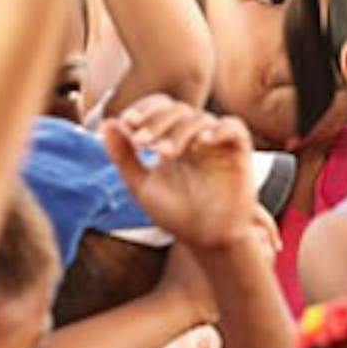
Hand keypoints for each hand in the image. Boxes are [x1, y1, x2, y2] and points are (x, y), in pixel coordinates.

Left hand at [102, 97, 260, 251]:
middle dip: (156, 122)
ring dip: (178, 132)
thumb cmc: (176, 214)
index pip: (160, 107)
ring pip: (200, 119)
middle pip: (178, 109)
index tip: (126, 123)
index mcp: (173, 137)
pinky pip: (234, 128)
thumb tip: (107, 123)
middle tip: (141, 143)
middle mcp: (195, 135)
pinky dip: (219, 130)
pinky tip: (202, 142)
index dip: (144, 110)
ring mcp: (217, 142)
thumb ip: (123, 157)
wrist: (205, 240)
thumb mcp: (141, 186)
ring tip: (162, 153)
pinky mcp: (239, 152)